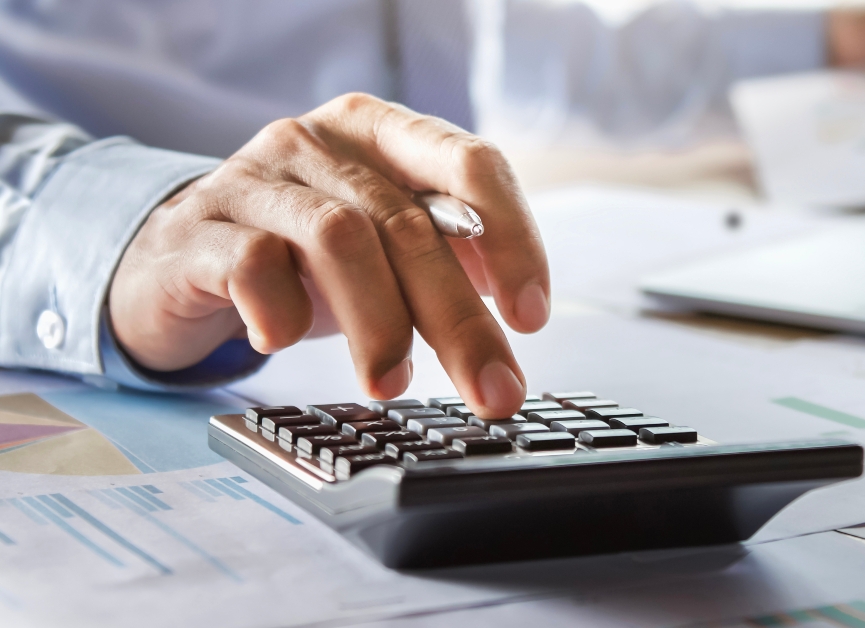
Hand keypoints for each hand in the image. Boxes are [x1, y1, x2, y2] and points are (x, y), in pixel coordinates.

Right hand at [109, 93, 549, 417]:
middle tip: (493, 390)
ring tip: (392, 383)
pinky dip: (282, 312)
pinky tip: (283, 341)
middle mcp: (320, 142)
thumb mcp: (381, 247)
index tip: (530, 316)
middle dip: (459, 319)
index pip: (470, 163)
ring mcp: (254, 178)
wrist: (173, 263)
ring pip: (340, 238)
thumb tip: (518, 311)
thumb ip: (448, 256)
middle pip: (409, 223)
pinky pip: (254, 264)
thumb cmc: (298, 258)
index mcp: (380, 133)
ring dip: (379, 324)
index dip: (513, 239)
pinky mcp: (198, 228)